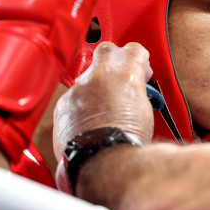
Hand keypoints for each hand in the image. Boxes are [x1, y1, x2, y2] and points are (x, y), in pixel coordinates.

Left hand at [53, 42, 155, 166]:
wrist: (102, 160)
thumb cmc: (126, 140)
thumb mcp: (145, 110)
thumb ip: (137, 92)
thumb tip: (135, 91)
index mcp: (126, 74)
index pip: (134, 50)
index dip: (140, 59)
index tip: (141, 69)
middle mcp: (100, 75)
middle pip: (106, 50)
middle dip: (114, 59)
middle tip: (122, 75)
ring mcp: (79, 89)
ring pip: (88, 76)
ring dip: (97, 86)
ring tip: (106, 106)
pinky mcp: (64, 104)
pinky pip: (74, 96)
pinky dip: (82, 104)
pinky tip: (90, 119)